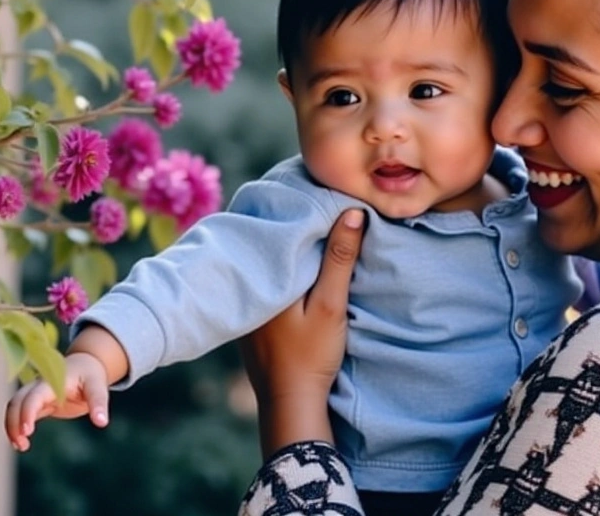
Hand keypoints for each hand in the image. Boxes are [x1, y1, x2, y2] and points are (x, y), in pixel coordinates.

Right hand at [4, 351, 109, 451]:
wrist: (85, 366)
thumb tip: (102, 422)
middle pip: (17, 402)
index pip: (33, 396)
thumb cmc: (91, 375)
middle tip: (22, 445)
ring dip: (12, 427)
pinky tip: (21, 443)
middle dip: (14, 422)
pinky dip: (17, 427)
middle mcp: (39, 386)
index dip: (27, 412)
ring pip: (15, 408)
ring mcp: (36, 394)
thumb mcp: (98, 386)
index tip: (27, 432)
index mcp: (52, 381)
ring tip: (21, 446)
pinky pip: (21, 414)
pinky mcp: (38, 404)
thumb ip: (98, 403)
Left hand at [239, 208, 365, 455]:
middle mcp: (248, 286)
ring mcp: (247, 306)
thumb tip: (352, 212)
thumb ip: (339, 259)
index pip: (282, 232)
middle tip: (315, 205)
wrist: (289, 404)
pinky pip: (265, 284)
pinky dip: (280, 273)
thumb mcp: (331, 305)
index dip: (302, 214)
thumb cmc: (310, 355)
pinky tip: (294, 268)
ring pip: (267, 265)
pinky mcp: (251, 321)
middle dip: (292, 228)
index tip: (320, 196)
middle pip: (272, 246)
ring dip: (285, 251)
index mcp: (265, 277)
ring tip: (306, 229)